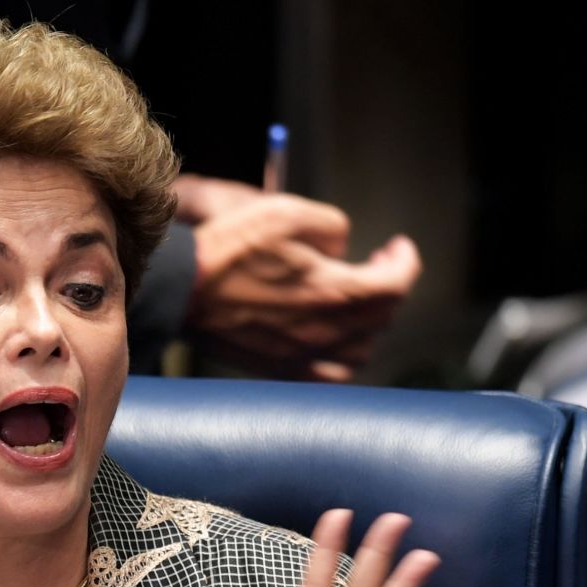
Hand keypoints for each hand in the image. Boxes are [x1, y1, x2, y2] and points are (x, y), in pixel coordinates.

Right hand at [175, 174, 420, 380]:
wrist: (181, 289)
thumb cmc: (228, 249)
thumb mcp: (286, 212)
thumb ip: (332, 225)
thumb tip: (343, 246)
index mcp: (333, 290)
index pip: (397, 284)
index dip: (406, 262)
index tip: (397, 247)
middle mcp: (324, 330)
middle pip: (382, 316)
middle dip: (388, 286)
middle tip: (377, 265)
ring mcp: (302, 355)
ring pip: (361, 350)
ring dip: (369, 323)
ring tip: (356, 300)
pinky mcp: (280, 368)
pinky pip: (329, 374)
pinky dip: (343, 357)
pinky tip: (333, 339)